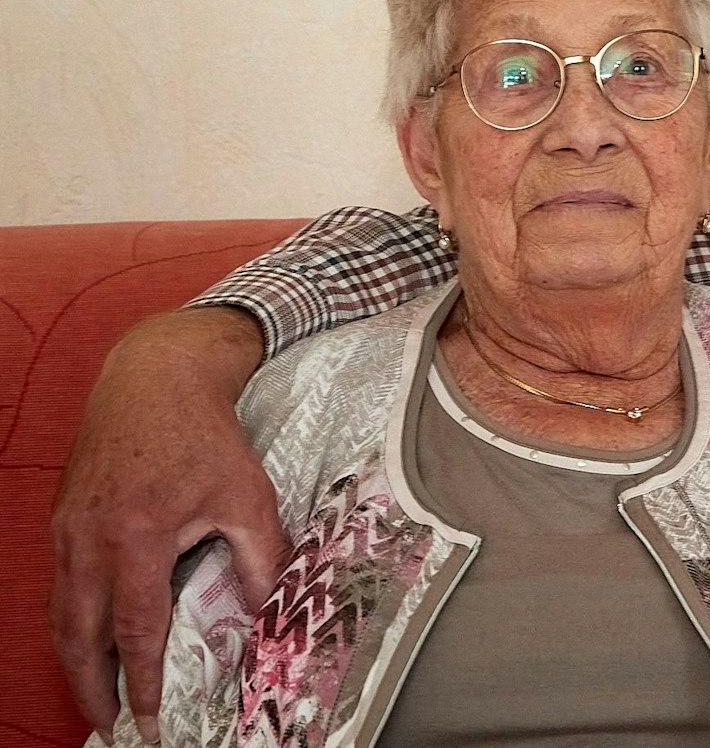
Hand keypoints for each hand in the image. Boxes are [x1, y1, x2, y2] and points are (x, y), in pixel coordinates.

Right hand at [49, 307, 289, 742]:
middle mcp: (90, 542)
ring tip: (99, 695)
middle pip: (79, 637)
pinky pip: (60, 586)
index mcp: (137, 539)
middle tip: (113, 723)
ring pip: (61, 614)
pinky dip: (71, 622)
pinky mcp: (62, 520)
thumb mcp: (247, 496)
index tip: (149, 720)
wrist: (154, 378)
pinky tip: (91, 638)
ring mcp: (68, 531)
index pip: (135, 631)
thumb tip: (266, 613)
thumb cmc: (205, 437)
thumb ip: (259, 559)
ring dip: (76, 661)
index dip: (141, 682)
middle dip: (93, 688)